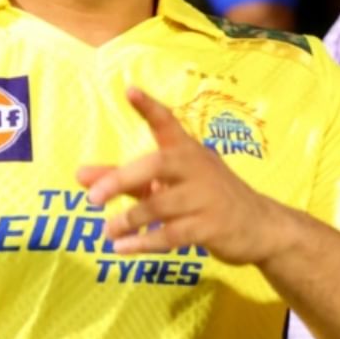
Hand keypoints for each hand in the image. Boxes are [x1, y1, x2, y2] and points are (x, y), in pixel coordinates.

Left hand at [78, 87, 290, 265]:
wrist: (259, 225)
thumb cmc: (204, 198)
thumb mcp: (165, 184)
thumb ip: (124, 179)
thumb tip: (80, 176)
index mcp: (186, 151)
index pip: (167, 123)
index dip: (149, 107)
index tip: (130, 90)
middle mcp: (196, 168)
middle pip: (156, 165)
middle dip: (121, 180)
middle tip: (92, 198)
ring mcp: (206, 198)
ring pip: (160, 205)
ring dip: (129, 220)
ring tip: (106, 232)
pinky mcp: (211, 227)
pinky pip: (172, 235)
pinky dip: (144, 243)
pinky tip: (121, 248)